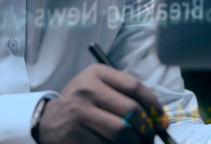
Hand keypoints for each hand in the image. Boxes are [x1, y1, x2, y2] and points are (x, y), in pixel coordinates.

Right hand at [36, 64, 166, 143]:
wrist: (49, 121)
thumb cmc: (83, 105)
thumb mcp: (99, 88)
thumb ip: (126, 96)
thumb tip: (160, 119)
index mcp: (96, 74)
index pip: (135, 87)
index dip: (154, 106)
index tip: (161, 120)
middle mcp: (86, 90)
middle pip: (132, 112)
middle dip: (147, 129)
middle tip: (150, 138)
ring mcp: (79, 114)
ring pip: (123, 134)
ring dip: (136, 143)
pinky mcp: (76, 136)